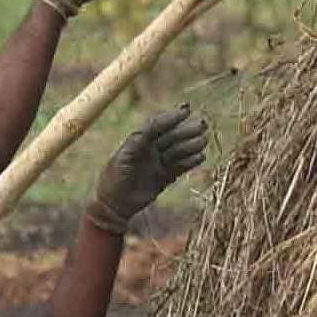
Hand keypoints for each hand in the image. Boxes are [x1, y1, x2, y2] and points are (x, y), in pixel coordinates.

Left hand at [88, 103, 211, 225]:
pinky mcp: (163, 178)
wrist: (112, 206)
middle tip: (203, 125)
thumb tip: (148, 129)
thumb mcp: (122, 159)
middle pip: (171, 137)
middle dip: (186, 130)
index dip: (171, 118)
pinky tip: (201, 157)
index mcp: (138, 143)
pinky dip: (190, 162)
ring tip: (204, 141)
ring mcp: (157, 164)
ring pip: (177, 151)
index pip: (157, 126)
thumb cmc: (113, 180)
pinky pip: (179, 167)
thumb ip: (135, 143)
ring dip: (191, 145)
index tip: (186, 110)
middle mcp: (149, 151)